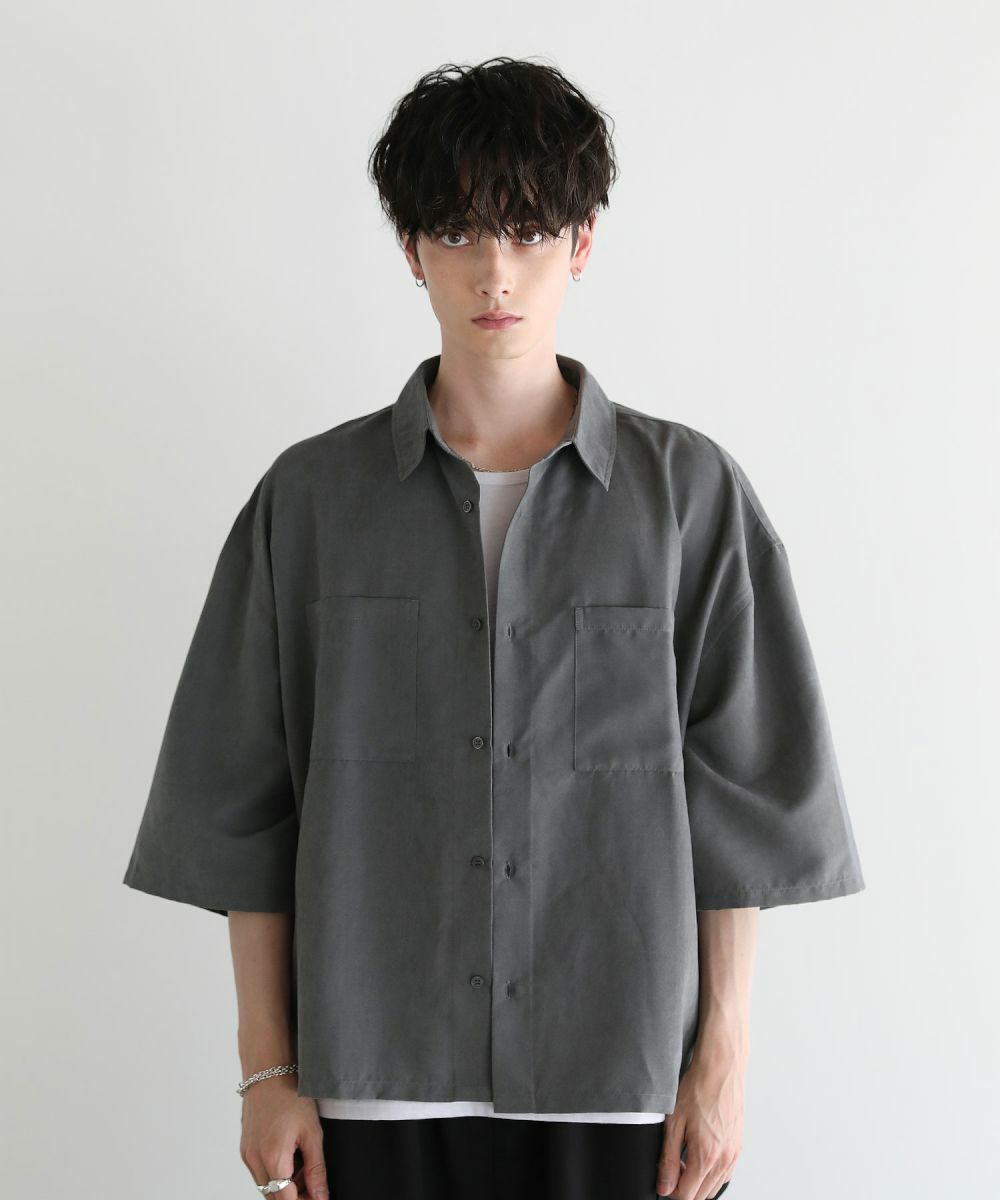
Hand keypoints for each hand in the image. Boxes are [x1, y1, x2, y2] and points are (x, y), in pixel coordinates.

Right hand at [239, 1076, 328, 1198]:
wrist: (268, 1072)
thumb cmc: (291, 1094)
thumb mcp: (312, 1131)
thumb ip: (317, 1169)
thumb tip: (321, 1196)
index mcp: (273, 1156)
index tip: (318, 1198)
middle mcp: (254, 1160)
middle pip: (274, 1197)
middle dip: (296, 1197)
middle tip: (315, 1188)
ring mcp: (247, 1155)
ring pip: (266, 1187)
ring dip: (285, 1188)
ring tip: (305, 1171)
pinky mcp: (245, 1149)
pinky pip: (259, 1173)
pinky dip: (275, 1174)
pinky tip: (291, 1161)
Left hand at [656, 1048, 743, 1198]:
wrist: (721, 1068)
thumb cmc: (697, 1088)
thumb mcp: (673, 1123)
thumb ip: (667, 1159)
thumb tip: (664, 1186)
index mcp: (706, 1157)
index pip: (687, 1195)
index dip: (671, 1190)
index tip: (664, 1177)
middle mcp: (724, 1160)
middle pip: (702, 1195)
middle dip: (685, 1187)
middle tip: (673, 1167)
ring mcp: (734, 1154)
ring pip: (715, 1187)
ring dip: (698, 1181)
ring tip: (685, 1159)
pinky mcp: (738, 1146)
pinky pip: (725, 1174)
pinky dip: (712, 1173)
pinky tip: (701, 1155)